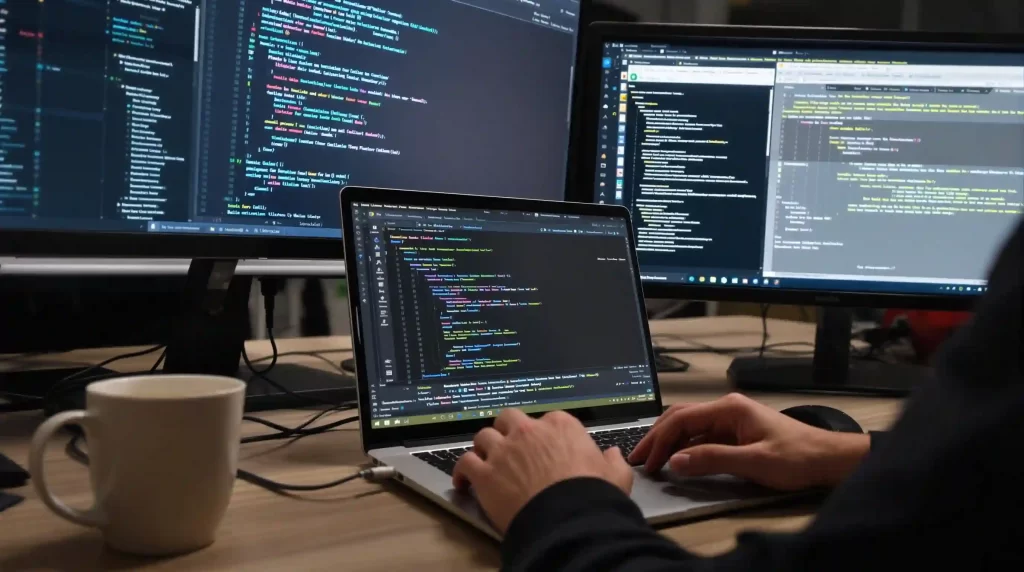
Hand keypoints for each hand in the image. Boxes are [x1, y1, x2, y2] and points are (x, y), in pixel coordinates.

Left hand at [452, 409, 633, 533]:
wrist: (570, 521)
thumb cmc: (593, 497)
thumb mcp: (615, 476)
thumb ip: (613, 462)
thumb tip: (614, 454)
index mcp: (561, 426)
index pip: (545, 419)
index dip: (540, 434)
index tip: (540, 446)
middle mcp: (529, 432)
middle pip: (508, 419)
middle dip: (506, 430)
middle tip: (508, 446)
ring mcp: (504, 451)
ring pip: (483, 437)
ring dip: (483, 448)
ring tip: (484, 460)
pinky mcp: (485, 474)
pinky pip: (465, 462)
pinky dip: (462, 471)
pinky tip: (463, 481)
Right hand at [628, 393, 869, 490]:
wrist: (828, 459)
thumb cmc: (798, 457)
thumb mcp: (753, 462)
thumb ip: (713, 459)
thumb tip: (676, 461)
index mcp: (729, 408)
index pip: (681, 418)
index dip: (660, 440)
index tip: (646, 460)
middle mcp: (727, 409)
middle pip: (680, 418)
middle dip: (657, 438)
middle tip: (638, 458)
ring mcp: (731, 421)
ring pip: (689, 427)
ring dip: (669, 443)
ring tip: (651, 460)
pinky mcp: (736, 433)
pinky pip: (702, 437)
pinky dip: (685, 448)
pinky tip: (677, 461)